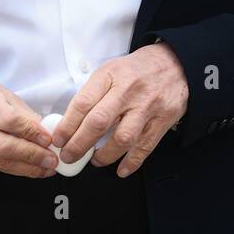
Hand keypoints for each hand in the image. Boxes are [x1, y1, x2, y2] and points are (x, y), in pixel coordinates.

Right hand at [0, 69, 57, 177]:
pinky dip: (11, 168)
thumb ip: (19, 110)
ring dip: (25, 167)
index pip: (8, 119)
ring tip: (44, 168)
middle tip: (50, 160)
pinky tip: (26, 168)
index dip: (31, 133)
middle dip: (31, 156)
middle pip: (2, 145)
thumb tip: (44, 129)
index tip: (49, 139)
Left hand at [50, 43, 188, 177]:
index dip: (67, 125)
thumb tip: (69, 122)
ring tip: (95, 161)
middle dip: (79, 144)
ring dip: (105, 155)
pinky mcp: (163, 119)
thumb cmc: (137, 70)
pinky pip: (145, 146)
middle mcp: (128, 90)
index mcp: (110, 75)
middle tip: (69, 156)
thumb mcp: (110, 70)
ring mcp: (147, 106)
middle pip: (99, 122)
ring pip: (123, 138)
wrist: (175, 64)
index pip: (83, 103)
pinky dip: (132, 161)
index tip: (59, 139)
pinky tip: (121, 169)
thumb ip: (93, 93)